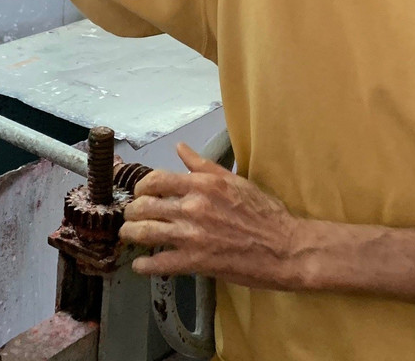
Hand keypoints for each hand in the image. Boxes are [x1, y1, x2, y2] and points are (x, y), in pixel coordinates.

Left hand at [119, 143, 305, 289]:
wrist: (286, 247)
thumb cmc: (264, 213)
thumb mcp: (234, 180)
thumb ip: (203, 165)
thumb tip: (180, 148)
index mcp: (202, 184)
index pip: (155, 180)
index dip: (141, 187)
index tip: (141, 193)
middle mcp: (193, 207)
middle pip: (144, 206)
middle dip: (131, 212)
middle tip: (131, 216)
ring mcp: (193, 235)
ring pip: (145, 233)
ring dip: (131, 235)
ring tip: (129, 236)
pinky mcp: (197, 262)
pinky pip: (160, 263)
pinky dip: (145, 265)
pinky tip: (141, 265)